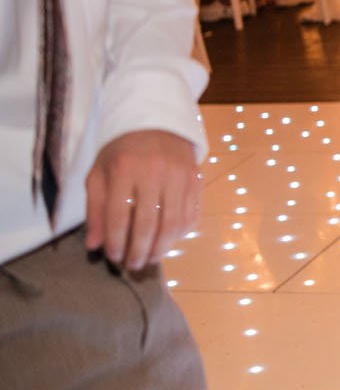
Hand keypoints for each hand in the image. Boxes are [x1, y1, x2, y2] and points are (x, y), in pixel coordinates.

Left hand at [84, 130, 198, 270]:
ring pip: (173, 222)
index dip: (115, 241)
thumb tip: (94, 245)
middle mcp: (154, 171)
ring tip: (151, 258)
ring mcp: (179, 175)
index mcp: (124, 168)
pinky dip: (180, 234)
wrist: (158, 124)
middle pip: (148, 222)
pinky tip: (168, 241)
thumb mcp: (99, 174)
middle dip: (140, 250)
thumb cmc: (123, 152)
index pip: (118, 214)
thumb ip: (94, 209)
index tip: (113, 257)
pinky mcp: (196, 180)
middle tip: (133, 265)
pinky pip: (191, 215)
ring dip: (162, 247)